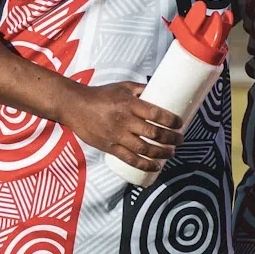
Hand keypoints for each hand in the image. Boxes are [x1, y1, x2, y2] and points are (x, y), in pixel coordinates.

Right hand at [63, 81, 182, 172]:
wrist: (73, 106)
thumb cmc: (101, 95)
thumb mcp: (122, 87)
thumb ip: (141, 89)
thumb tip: (163, 89)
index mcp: (129, 104)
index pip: (156, 114)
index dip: (171, 121)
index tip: (180, 124)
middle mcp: (124, 121)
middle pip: (153, 133)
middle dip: (171, 139)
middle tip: (180, 140)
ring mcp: (116, 136)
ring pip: (144, 149)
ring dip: (162, 153)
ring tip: (171, 153)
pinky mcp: (109, 147)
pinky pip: (130, 159)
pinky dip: (145, 165)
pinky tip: (156, 167)